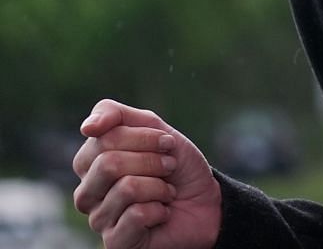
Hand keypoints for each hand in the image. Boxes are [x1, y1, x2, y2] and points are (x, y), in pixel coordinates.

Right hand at [72, 100, 220, 248]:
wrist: (207, 202)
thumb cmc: (177, 167)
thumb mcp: (155, 130)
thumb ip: (118, 116)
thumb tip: (88, 127)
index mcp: (91, 162)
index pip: (104, 137)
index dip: (145, 137)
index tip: (167, 143)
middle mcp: (87, 192)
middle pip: (109, 163)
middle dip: (152, 161)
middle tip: (169, 168)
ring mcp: (98, 218)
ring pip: (126, 188)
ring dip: (160, 186)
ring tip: (166, 192)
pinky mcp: (114, 243)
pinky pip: (136, 215)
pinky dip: (160, 209)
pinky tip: (161, 213)